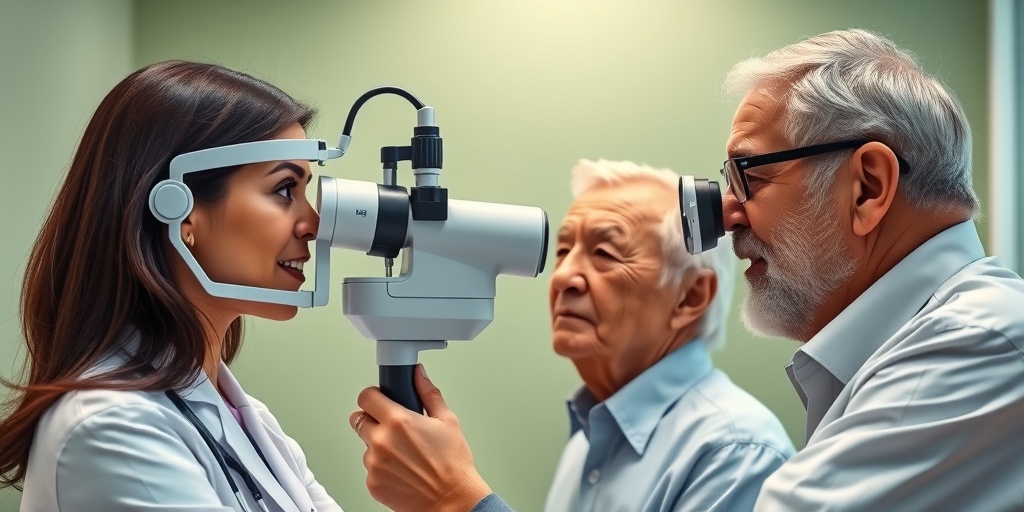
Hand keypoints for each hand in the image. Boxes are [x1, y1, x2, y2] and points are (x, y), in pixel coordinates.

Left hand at [351, 364, 491, 511]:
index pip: (366, 397)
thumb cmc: (452, 464)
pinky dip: (382, 468)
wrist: (451, 501)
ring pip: (366, 446)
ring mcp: (374, 464)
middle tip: (392, 428)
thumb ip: (428, 393)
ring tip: (404, 455)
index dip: (374, 396)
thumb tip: (418, 375)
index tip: (380, 400)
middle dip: (373, 420)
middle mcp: (381, 441)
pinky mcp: (372, 483)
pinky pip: (370, 469)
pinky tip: (402, 471)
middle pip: (358, 419)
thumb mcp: (447, 421)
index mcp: (398, 421)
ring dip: (378, 446)